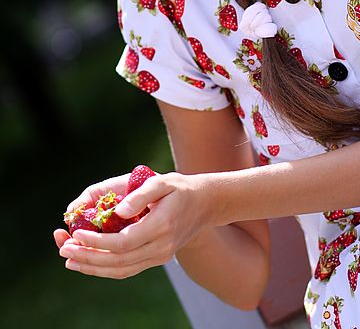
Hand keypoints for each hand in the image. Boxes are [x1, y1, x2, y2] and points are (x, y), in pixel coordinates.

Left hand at [56, 172, 213, 278]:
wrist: (204, 204)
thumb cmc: (180, 188)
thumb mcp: (162, 181)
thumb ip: (140, 195)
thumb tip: (117, 210)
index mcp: (161, 226)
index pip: (122, 242)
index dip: (96, 241)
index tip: (76, 233)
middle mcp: (161, 246)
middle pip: (118, 261)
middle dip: (88, 256)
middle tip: (63, 248)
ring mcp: (160, 256)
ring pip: (121, 269)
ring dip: (93, 267)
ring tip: (69, 259)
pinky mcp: (157, 259)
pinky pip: (128, 269)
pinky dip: (106, 269)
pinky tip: (89, 263)